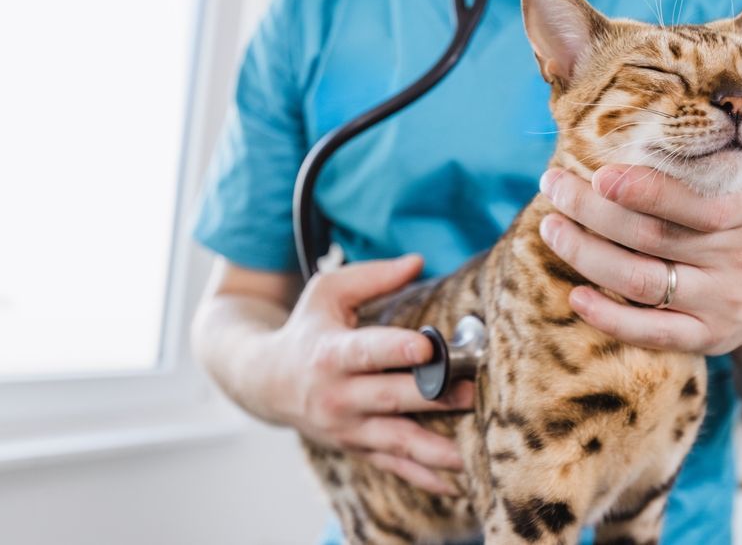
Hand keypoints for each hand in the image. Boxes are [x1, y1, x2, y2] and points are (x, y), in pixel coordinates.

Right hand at [267, 255, 473, 494]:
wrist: (265, 382)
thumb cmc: (306, 328)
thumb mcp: (327, 292)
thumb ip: (374, 276)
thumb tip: (418, 261)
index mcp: (330, 353)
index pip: (366, 351)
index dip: (395, 350)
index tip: (426, 348)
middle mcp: (337, 396)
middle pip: (391, 398)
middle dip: (433, 397)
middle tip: (473, 391)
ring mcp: (347, 428)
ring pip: (397, 441)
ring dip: (437, 448)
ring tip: (472, 452)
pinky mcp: (358, 448)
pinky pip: (395, 466)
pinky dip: (426, 479)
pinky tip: (457, 485)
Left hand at [538, 71, 741, 354]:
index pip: (694, 203)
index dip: (644, 190)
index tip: (597, 171)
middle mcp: (739, 261)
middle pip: (653, 239)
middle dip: (594, 214)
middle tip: (553, 184)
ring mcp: (721, 304)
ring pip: (643, 283)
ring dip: (587, 257)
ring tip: (549, 228)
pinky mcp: (705, 340)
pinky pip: (652, 333)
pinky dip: (610, 318)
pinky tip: (575, 296)